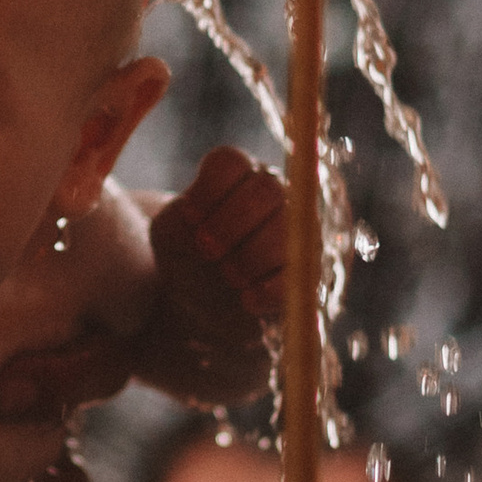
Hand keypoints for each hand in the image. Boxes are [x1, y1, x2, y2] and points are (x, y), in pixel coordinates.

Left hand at [140, 148, 283, 406]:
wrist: (205, 319)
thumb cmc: (185, 264)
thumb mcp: (171, 237)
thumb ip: (181, 220)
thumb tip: (193, 217)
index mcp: (235, 178)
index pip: (231, 161)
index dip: (208, 191)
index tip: (189, 220)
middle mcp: (273, 196)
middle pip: (268, 187)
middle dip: (233, 221)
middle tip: (207, 251)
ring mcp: (297, 231)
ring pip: (290, 224)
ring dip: (253, 253)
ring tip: (229, 277)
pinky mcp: (310, 271)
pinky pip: (304, 270)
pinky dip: (272, 286)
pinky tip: (248, 300)